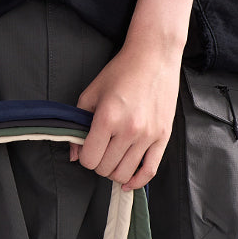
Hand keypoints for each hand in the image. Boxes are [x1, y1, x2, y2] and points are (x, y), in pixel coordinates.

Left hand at [70, 37, 181, 190]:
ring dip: (114, 172)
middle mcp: (128, 129)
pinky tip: (129, 181)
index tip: (87, 149)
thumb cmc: (121, 71)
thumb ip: (78, 125)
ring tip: (113, 159)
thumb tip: (74, 155)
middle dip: (99, 164)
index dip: (84, 157)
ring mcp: (148, 135)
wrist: (154, 56)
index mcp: (107, 118)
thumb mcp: (91, 93)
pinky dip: (137, 182)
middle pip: (105, 169)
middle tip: (101, 151)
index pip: (89, 159)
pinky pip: (150, 171)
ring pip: (124, 173)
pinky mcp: (163, 136)